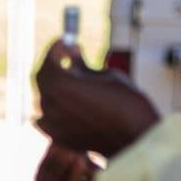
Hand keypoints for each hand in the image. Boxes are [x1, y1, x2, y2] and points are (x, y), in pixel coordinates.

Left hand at [36, 40, 159, 157]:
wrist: (136, 139)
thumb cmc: (126, 104)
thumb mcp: (105, 75)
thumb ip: (82, 64)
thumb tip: (71, 51)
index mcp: (60, 85)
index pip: (49, 60)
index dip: (56, 48)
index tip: (65, 41)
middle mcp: (51, 105)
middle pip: (43, 79)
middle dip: (54, 65)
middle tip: (66, 56)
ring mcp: (52, 124)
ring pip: (46, 99)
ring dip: (55, 86)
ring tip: (72, 79)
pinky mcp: (59, 137)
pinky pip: (47, 119)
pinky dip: (53, 108)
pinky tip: (65, 103)